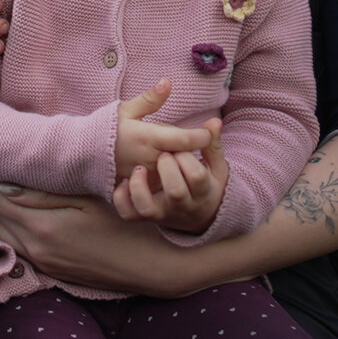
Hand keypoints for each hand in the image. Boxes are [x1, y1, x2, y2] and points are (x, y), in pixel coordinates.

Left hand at [0, 166, 201, 297]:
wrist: (154, 269)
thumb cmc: (128, 224)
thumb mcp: (90, 199)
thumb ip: (46, 193)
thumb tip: (5, 185)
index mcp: (42, 226)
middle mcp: (36, 248)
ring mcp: (44, 263)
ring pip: (4, 234)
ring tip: (4, 191)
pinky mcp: (52, 272)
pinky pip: (21, 247)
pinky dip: (17, 228)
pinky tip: (30, 214)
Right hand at [113, 79, 213, 180]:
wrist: (87, 154)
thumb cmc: (108, 128)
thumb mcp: (127, 109)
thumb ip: (150, 99)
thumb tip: (167, 81)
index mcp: (147, 136)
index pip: (184, 139)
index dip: (203, 135)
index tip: (213, 128)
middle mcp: (150, 158)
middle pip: (184, 155)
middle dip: (194, 148)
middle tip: (199, 137)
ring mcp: (148, 174)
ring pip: (177, 169)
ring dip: (183, 160)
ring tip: (180, 150)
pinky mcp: (145, 185)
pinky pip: (166, 179)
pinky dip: (172, 171)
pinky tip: (171, 163)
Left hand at [113, 116, 229, 235]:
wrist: (197, 217)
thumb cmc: (204, 184)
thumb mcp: (213, 166)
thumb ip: (211, 144)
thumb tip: (214, 121)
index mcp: (202, 192)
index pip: (197, 177)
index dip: (187, 159)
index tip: (179, 150)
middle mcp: (182, 206)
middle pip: (176, 192)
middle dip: (168, 169)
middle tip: (163, 156)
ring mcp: (162, 213)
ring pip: (148, 209)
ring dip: (141, 187)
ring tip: (140, 169)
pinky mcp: (144, 217)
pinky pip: (129, 214)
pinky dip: (122, 199)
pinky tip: (125, 182)